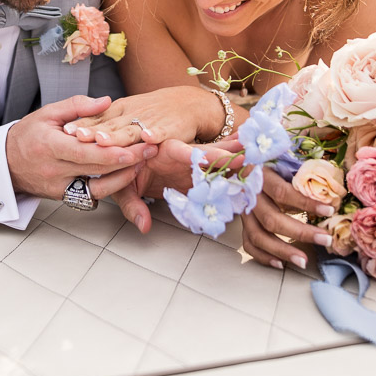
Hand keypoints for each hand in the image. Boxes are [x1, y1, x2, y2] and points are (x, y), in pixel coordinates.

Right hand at [6, 95, 156, 205]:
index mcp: (49, 146)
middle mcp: (54, 170)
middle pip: (96, 170)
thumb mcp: (48, 112)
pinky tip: (124, 175)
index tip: (135, 147)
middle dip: (127, 162)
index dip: (112, 153)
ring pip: (97, 188)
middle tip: (151, 150)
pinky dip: (109, 187)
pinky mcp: (63, 197)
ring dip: (123, 178)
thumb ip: (78, 106)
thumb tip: (106, 101)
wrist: (5, 163)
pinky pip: (91, 196)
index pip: (84, 152)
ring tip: (142, 164)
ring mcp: (59, 187)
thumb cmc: (28, 134)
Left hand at [62, 87, 224, 146]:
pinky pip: (162, 132)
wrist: (187, 104)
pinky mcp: (170, 129)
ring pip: (131, 131)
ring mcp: (150, 121)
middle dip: (92, 132)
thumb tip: (75, 137)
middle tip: (77, 136)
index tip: (66, 130)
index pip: (96, 119)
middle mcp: (131, 115)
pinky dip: (156, 134)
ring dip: (116, 136)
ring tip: (103, 140)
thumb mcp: (125, 115)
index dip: (82, 124)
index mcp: (119, 112)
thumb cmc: (151, 114)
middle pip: (109, 126)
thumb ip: (104, 125)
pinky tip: (149, 138)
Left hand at [112, 138, 242, 233]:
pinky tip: (250, 164)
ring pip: (215, 158)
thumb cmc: (119, 173)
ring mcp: (188, 162)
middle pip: (207, 152)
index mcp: (161, 150)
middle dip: (229, 154)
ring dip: (235, 156)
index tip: (223, 158)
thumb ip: (132, 205)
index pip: (184, 151)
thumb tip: (145, 225)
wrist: (119, 166)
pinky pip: (214, 169)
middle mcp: (179, 153)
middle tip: (251, 155)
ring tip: (256, 155)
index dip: (204, 155)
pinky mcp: (193, 172)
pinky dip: (231, 167)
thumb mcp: (121, 189)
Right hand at [240, 167, 334, 269]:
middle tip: (325, 239)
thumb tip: (330, 187)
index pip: (282, 192)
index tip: (329, 210)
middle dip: (300, 232)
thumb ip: (300, 171)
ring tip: (303, 261)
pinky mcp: (242, 223)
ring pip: (258, 236)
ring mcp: (243, 211)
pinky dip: (263, 256)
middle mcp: (248, 195)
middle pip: (271, 219)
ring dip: (282, 251)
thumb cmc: (266, 160)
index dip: (306, 203)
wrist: (237, 161)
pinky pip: (249, 244)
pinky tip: (280, 264)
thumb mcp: (280, 158)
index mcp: (258, 174)